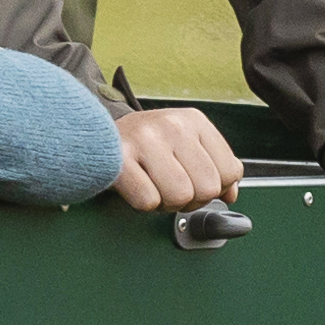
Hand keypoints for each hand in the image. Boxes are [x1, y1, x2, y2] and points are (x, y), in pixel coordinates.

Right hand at [113, 101, 248, 214]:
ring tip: (152, 187)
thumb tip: (231, 193)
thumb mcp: (184, 144)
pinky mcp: (119, 157)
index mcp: (194, 121)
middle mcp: (173, 125)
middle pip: (207, 188)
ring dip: (165, 204)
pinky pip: (148, 201)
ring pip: (180, 196)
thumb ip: (214, 166)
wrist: (93, 133)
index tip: (194, 182)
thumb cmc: (143, 144)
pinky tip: (135, 186)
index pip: (230, 171)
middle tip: (169, 188)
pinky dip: (142, 203)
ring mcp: (145, 139)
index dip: (214, 188)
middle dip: (190, 200)